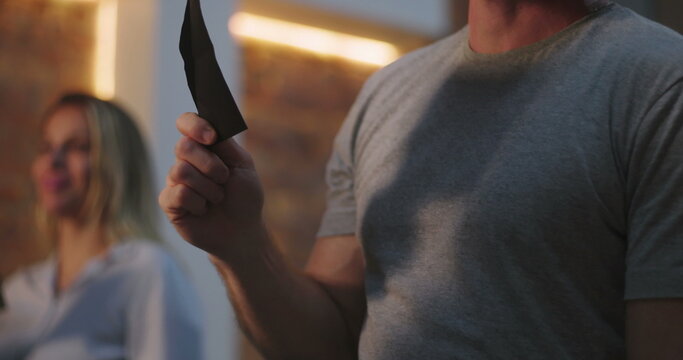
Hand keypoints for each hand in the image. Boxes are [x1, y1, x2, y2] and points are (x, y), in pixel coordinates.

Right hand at [159, 113, 264, 256]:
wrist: (242, 230)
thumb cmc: (244, 197)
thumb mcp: (243, 166)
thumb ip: (226, 145)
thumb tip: (211, 126)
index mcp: (204, 147)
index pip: (187, 122)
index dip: (194, 126)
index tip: (211, 138)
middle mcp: (186, 160)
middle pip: (183, 147)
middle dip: (211, 165)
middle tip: (224, 179)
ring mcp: (175, 181)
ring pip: (181, 171)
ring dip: (208, 188)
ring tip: (217, 198)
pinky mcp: (169, 202)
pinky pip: (178, 193)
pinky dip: (198, 203)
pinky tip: (203, 209)